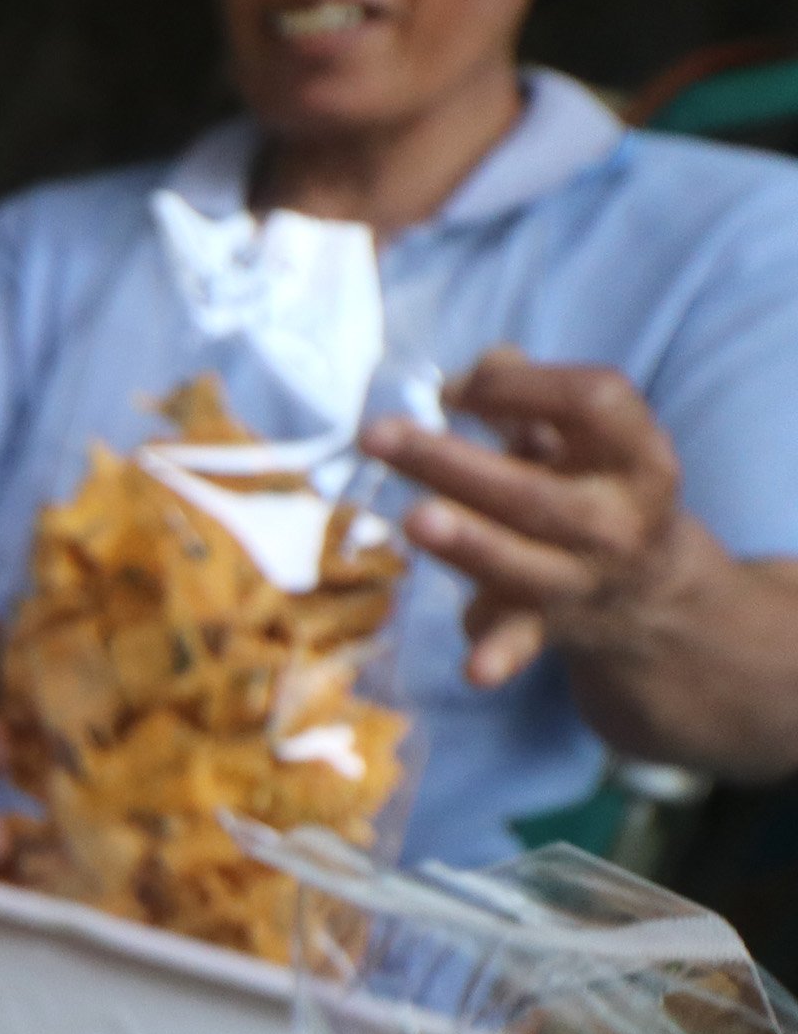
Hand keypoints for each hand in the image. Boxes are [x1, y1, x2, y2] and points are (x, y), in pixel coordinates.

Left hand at [360, 351, 707, 689]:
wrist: (655, 593)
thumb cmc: (592, 488)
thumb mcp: (582, 439)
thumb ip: (532, 398)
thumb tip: (481, 364)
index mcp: (638, 455)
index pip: (595, 402)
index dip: (524, 386)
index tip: (452, 387)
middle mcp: (620, 519)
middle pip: (534, 488)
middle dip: (453, 464)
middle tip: (378, 435)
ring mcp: (587, 578)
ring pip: (523, 561)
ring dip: (470, 543)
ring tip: (416, 520)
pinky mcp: (552, 626)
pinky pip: (524, 640)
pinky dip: (500, 653)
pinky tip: (474, 669)